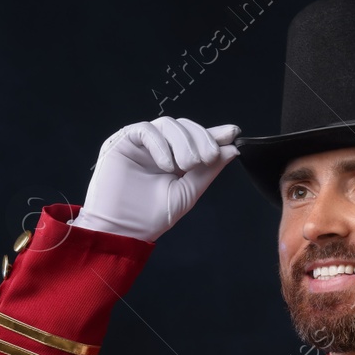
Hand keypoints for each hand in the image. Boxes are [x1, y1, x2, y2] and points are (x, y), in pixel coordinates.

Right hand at [69, 117, 240, 242]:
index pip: (196, 139)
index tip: (233, 133)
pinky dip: (160, 144)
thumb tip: (231, 149)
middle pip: (185, 127)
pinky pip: (145, 129)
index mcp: (175, 160)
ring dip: (183, 142)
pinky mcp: (122, 142)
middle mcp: (159, 148)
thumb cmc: (150, 217)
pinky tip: (166, 165)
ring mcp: (141, 144)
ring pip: (168, 124)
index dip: (214, 134)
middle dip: (201, 139)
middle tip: (207, 158)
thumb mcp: (187, 193)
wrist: (121, 230)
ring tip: (186, 165)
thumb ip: (208, 171)